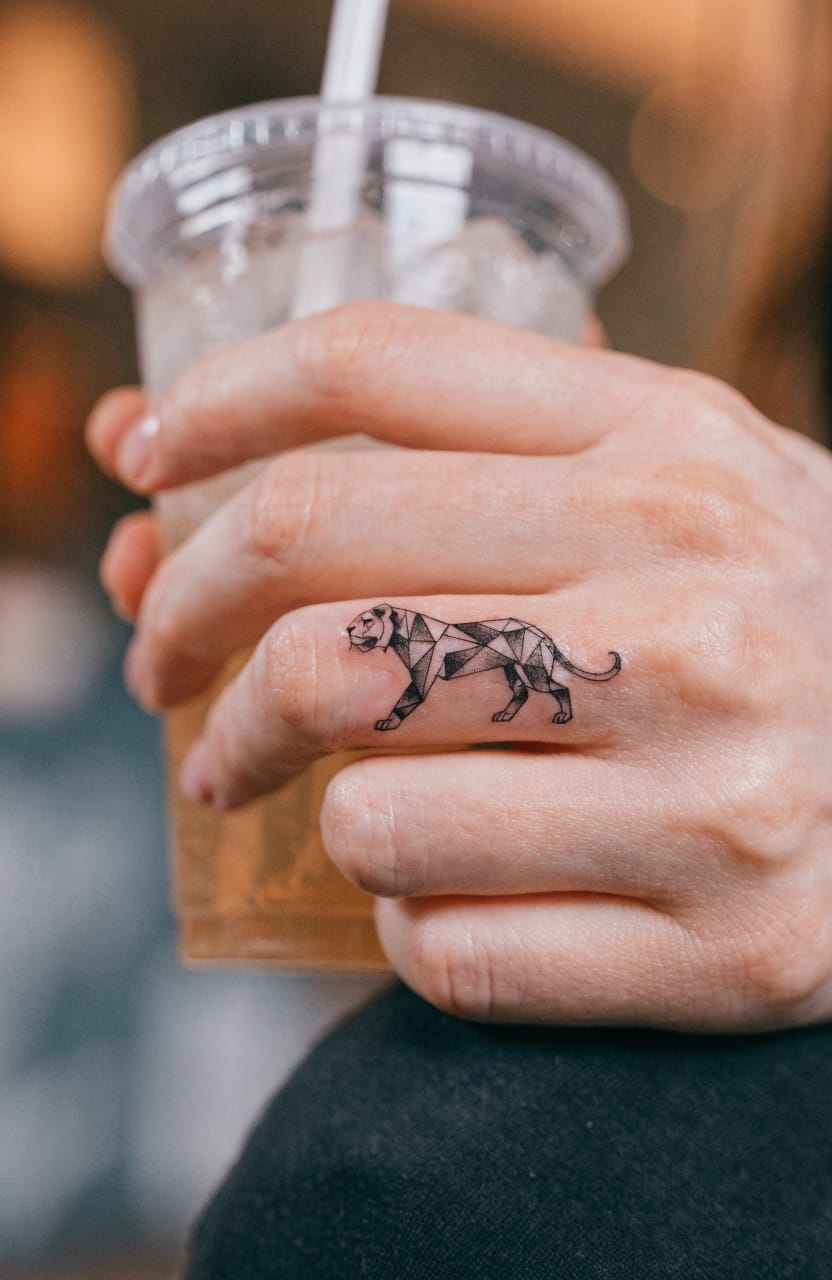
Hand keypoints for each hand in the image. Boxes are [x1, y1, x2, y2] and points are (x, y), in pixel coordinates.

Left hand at [87, 302, 831, 1031]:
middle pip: (317, 592)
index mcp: (677, 454)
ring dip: (301, 805)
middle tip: (168, 674)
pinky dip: (403, 921)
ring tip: (331, 800)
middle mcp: (694, 609)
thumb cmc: (789, 616)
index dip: (219, 405)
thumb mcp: (678, 486)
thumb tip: (183, 454)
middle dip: (186, 631)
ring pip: (366, 804)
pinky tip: (449, 889)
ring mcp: (714, 793)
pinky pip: (451, 948)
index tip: (147, 455)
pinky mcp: (723, 953)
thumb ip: (471, 456)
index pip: (376, 371)